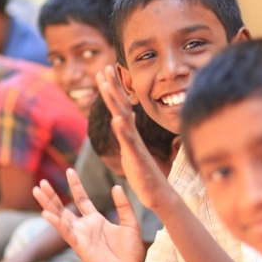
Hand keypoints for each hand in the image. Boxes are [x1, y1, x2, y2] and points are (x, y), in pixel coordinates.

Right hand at [32, 169, 145, 261]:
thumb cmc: (131, 253)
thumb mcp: (130, 224)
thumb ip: (123, 206)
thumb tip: (116, 186)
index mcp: (96, 220)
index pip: (82, 199)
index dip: (76, 185)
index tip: (69, 171)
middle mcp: (84, 227)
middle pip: (64, 207)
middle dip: (52, 195)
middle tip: (42, 182)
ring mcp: (80, 236)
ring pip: (60, 217)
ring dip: (48, 204)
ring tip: (37, 191)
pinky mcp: (80, 247)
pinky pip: (65, 233)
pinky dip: (56, 223)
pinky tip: (45, 213)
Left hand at [96, 66, 174, 210]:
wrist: (158, 193)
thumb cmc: (144, 174)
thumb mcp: (131, 150)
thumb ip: (127, 134)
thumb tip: (123, 120)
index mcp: (129, 133)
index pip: (120, 107)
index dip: (112, 89)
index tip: (104, 71)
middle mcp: (133, 135)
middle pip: (121, 106)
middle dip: (112, 87)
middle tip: (104, 67)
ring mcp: (135, 145)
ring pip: (124, 119)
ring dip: (115, 102)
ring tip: (106, 87)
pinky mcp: (137, 157)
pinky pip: (129, 142)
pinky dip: (123, 131)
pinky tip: (116, 120)